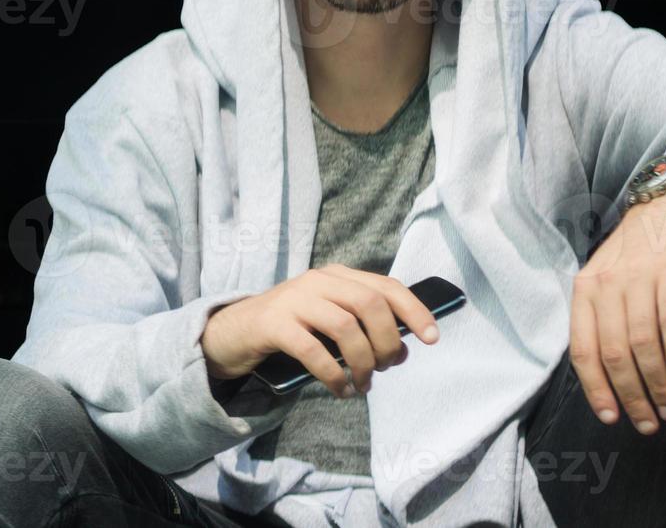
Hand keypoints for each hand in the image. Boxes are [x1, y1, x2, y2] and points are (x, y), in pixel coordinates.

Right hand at [200, 264, 439, 398]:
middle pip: (369, 304)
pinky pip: (313, 350)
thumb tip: (401, 350)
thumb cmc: (290, 329)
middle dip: (386, 341)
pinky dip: (333, 375)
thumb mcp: (328, 319)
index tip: (432, 338)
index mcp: (336, 276)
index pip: (386, 286)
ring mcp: (294, 300)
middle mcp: (317, 281)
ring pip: (345, 326)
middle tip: (385, 368)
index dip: (414, 311)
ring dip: (362, 362)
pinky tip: (339, 389)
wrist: (233, 332)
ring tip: (362, 385)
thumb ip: (361, 326)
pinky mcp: (274, 324)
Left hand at [569, 189, 665, 434]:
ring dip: (656, 384)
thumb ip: (603, 321)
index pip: (581, 349)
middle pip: (613, 353)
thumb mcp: (607, 282)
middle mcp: (604, 284)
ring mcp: (636, 277)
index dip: (595, 388)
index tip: (610, 418)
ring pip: (641, 344)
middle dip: (630, 395)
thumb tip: (608, 377)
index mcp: (583, 290)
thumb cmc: (637, 254)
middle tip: (647, 424)